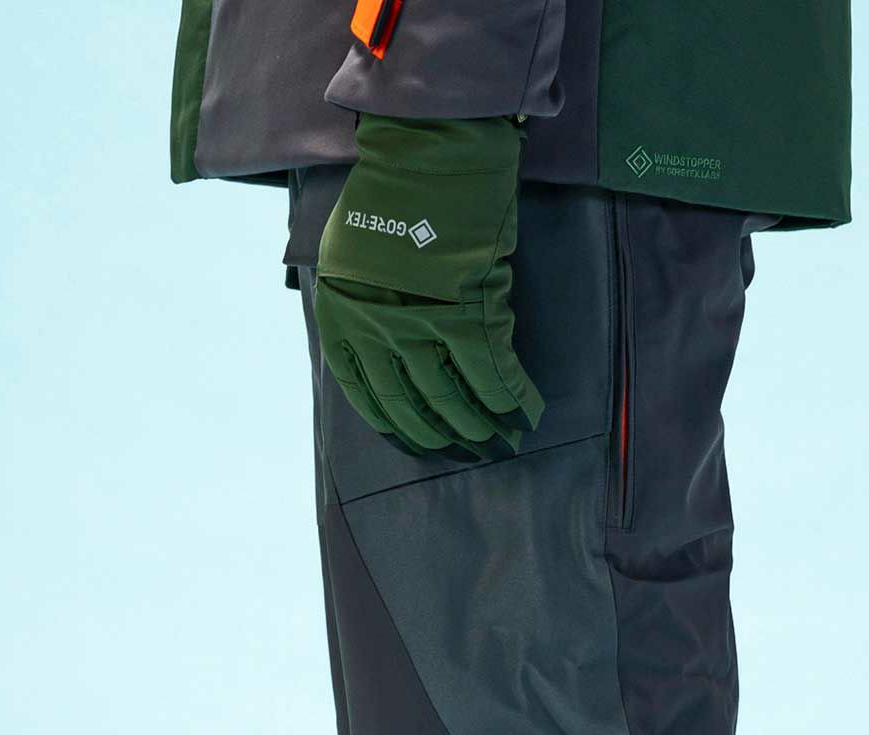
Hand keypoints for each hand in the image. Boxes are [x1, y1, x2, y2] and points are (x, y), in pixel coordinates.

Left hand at [314, 114, 544, 458]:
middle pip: (411, 405)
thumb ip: (360, 308)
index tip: (419, 443)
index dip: (398, 428)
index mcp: (343, 318)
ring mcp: (424, 325)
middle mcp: (377, 329)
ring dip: (479, 425)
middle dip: (441, 435)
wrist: (429, 150)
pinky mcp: (469, 313)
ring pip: (454, 397)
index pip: (367, 395)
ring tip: (496, 439)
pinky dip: (512, 399)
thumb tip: (384, 353)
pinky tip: (525, 413)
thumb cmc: (391, 195)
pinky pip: (493, 373)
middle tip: (465, 450)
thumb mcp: (348, 256)